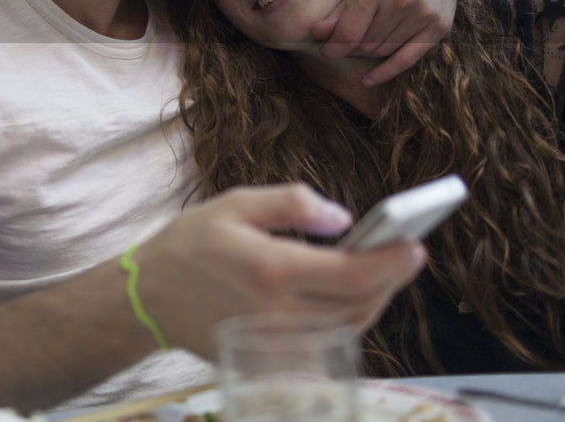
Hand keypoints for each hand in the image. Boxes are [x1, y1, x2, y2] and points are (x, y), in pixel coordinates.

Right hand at [133, 183, 425, 357]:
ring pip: (349, 328)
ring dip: (371, 301)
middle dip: (389, 279)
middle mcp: (281, 315)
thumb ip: (291, 204)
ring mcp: (278, 344)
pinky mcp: (273, 361)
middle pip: (360, 305)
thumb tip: (343, 219)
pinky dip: (345, 322)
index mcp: (273, 271)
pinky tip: (344, 298)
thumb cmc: (190, 244)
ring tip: (375, 271)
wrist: (148, 297)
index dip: (392, 263)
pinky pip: (327, 346)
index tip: (416, 246)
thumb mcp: (235, 204)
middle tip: (401, 253)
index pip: (354, 275)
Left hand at [310, 0, 456, 85]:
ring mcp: (423, 14)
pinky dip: (386, 72)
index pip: (349, 33)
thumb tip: (316, 33)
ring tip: (357, 48)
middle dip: (348, 48)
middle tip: (341, 45)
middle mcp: (401, 0)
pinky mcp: (439, 26)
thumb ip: (340, 9)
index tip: (326, 50)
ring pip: (383, 51)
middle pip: (365, 44)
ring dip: (366, 55)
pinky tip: (368, 80)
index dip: (333, 47)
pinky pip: (408, 58)